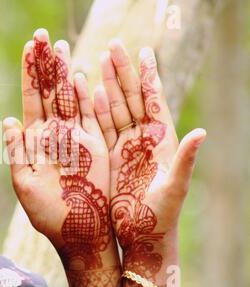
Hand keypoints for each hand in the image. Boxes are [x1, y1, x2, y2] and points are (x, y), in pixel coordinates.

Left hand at [4, 29, 120, 286]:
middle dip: (46, 65)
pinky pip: (91, 117)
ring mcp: (76, 138)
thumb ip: (18, 152)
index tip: (29, 48)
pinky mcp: (95, 146)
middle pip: (50, 93)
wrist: (79, 232)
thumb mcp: (25, 184)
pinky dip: (86, 98)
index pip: (32, 99)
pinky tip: (81, 78)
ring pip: (70, 99)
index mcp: (36, 141)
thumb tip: (8, 121)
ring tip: (61, 48)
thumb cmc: (49, 214)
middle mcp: (55, 135)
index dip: (30, 74)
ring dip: (65, 74)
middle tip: (43, 37)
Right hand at [95, 39, 205, 286]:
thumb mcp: (174, 189)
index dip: (149, 78)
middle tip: (114, 47)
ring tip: (100, 61)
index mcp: (160, 142)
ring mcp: (125, 146)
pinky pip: (101, 128)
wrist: (139, 235)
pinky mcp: (110, 156)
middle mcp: (143, 140)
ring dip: (108, 85)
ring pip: (115, 109)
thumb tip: (201, 134)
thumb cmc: (160, 216)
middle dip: (124, 72)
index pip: (154, 102)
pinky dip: (95, 109)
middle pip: (132, 99)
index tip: (144, 53)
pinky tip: (90, 92)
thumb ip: (185, 161)